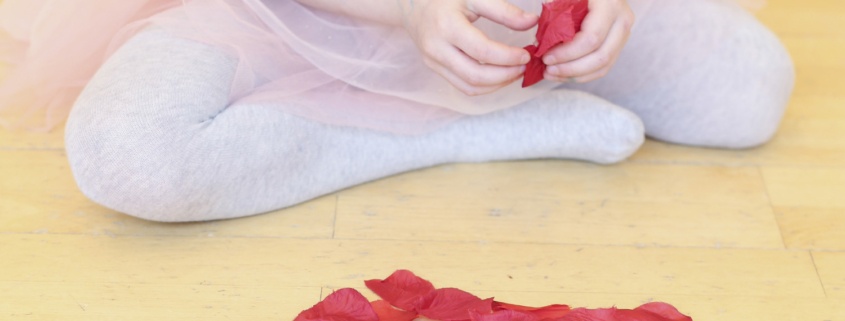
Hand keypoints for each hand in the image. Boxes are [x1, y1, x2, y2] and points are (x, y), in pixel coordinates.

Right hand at [402, 0, 538, 95]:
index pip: (482, 50)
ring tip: (514, 72)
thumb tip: (533, 22)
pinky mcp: (435, 69)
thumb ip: (504, 11)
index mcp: (447, 26)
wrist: (412, 4)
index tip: (526, 54)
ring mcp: (433, 62)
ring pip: (469, 86)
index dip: (507, 56)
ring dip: (497, 84)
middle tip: (524, 66)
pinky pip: (462, 86)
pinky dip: (484, 86)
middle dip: (505, 75)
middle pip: (475, 75)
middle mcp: (437, 48)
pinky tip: (499, 76)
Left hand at [542, 0, 633, 82]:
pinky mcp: (618, 46)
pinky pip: (602, 68)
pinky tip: (563, 74)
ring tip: (552, 74)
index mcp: (609, 6)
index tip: (546, 57)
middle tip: (548, 69)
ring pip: (602, 66)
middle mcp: (622, 21)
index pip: (591, 38)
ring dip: (574, 75)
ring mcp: (623, 35)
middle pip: (600, 56)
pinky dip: (582, 75)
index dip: (567, 52)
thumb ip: (555, 13)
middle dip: (570, 68)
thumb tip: (542, 42)